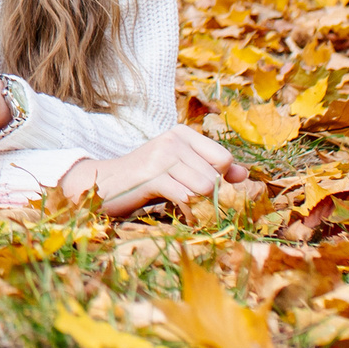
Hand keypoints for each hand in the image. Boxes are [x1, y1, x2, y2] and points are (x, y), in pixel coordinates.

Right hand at [59, 128, 248, 216]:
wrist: (103, 185)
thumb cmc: (145, 180)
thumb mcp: (180, 170)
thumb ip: (211, 170)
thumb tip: (245, 175)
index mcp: (182, 134)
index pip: (224, 159)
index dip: (219, 179)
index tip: (199, 186)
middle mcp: (172, 140)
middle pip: (216, 177)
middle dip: (207, 196)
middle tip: (189, 201)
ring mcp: (162, 156)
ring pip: (205, 188)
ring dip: (197, 204)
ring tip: (181, 206)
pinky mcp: (152, 176)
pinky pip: (188, 198)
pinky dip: (188, 212)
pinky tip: (178, 213)